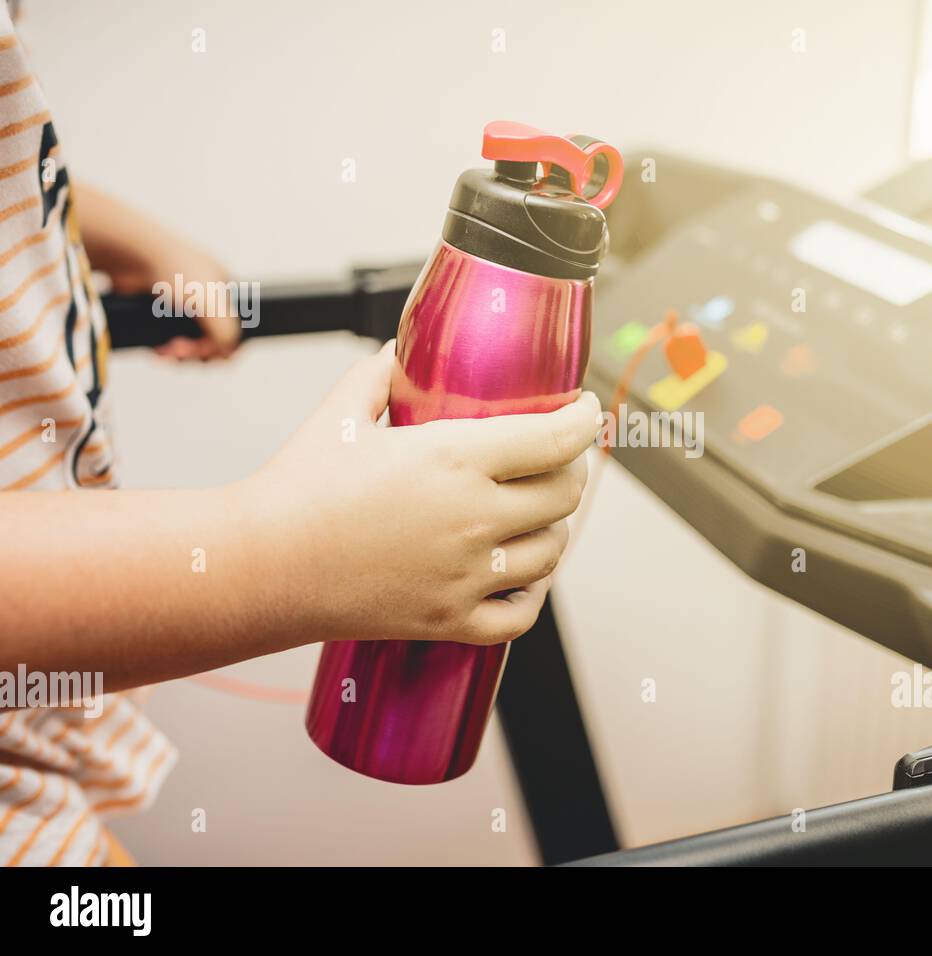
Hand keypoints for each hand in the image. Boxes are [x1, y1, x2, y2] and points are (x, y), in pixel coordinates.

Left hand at [76, 184, 241, 359]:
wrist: (133, 253)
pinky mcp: (157, 312)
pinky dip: (165, 349)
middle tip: (181, 352)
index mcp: (224, 292)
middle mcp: (205, 299)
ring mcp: (181, 305)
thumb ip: (227, 333)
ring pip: (189, 343)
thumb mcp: (213, 305)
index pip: (235, 330)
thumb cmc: (176, 271)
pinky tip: (158, 350)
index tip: (206, 355)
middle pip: (211, 341)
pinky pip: (168, 340)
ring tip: (166, 353)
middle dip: (197, 353)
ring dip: (180, 354)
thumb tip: (224, 353)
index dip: (223, 348)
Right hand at [238, 340, 600, 644]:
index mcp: (454, 457)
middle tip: (558, 462)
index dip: (585, 421)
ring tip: (536, 514)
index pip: (557, 438)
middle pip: (564, 494)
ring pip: (551, 550)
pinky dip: (533, 592)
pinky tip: (523, 574)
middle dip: (571, 472)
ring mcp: (465, 574)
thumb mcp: (341, 414)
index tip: (587, 412)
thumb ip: (380, 374)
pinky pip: (522, 613)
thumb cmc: (295, 489)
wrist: (258, 566)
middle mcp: (472, 517)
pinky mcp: (450, 619)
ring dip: (552, 527)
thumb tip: (400, 351)